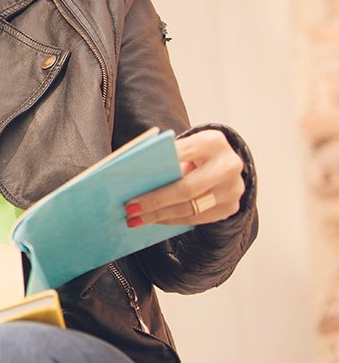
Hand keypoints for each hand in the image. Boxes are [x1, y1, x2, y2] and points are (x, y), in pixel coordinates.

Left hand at [125, 128, 244, 226]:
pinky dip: (173, 220)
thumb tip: (132, 178)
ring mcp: (233, 189)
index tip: (129, 182)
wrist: (225, 160)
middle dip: (155, 201)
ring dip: (160, 216)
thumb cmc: (195, 152)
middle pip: (187, 189)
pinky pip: (197, 219)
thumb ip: (166, 156)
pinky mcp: (231, 207)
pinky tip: (155, 220)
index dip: (155, 167)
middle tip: (130, 209)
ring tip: (136, 220)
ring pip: (191, 208)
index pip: (180, 154)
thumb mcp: (184, 145)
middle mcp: (228, 166)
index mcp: (213, 142)